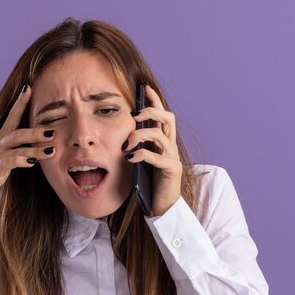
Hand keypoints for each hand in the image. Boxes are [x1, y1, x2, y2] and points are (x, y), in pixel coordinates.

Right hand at [0, 85, 55, 205]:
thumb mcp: (1, 156)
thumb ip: (17, 149)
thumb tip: (36, 146)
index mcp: (0, 139)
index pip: (12, 116)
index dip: (20, 102)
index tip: (29, 87)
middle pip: (19, 133)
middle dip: (36, 131)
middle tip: (54, 131)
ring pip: (17, 148)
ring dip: (35, 149)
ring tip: (51, 150)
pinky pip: (9, 162)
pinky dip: (21, 161)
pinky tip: (32, 162)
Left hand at [122, 85, 181, 216]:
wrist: (163, 206)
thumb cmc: (150, 183)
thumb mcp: (141, 160)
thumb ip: (137, 146)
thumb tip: (122, 134)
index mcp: (164, 142)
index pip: (162, 115)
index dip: (155, 100)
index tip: (144, 88)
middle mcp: (171, 147)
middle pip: (167, 119)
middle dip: (151, 111)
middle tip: (134, 114)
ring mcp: (173, 158)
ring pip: (160, 136)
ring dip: (141, 135)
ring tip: (127, 143)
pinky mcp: (171, 170)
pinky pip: (157, 158)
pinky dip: (142, 155)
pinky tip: (131, 158)